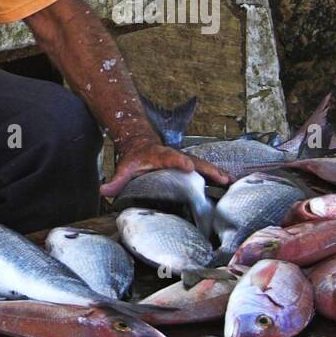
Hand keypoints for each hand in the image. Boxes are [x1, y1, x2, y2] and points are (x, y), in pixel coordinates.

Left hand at [100, 138, 232, 198]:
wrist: (142, 145)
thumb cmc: (136, 159)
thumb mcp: (125, 168)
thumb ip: (117, 180)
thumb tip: (104, 191)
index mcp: (161, 156)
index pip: (171, 157)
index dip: (180, 162)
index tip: (188, 167)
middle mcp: (177, 157)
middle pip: (195, 162)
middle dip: (208, 169)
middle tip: (221, 177)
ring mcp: (186, 162)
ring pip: (205, 167)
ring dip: (218, 174)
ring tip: (231, 182)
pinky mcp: (191, 167)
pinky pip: (206, 172)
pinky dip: (218, 177)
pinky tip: (231, 185)